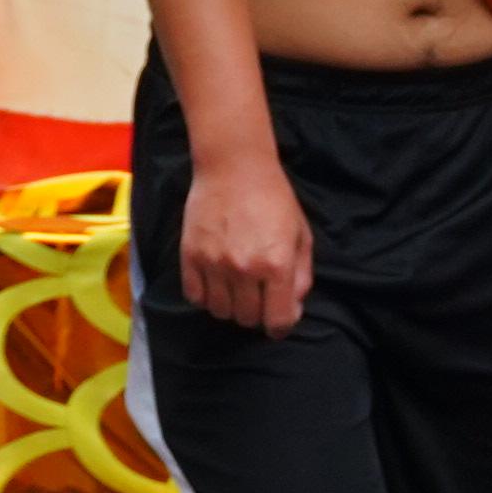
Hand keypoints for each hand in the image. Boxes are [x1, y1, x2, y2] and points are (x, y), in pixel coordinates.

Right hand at [172, 149, 313, 332]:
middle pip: (248, 319)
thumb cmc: (274, 198)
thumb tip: (293, 309)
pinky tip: (215, 282)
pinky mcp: (190, 256)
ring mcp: (214, 264)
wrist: (234, 166)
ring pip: (220, 312)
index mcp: (277, 264)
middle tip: (257, 295)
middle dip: (256, 313)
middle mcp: (245, 269)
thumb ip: (301, 276)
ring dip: (230, 306)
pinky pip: (195, 296)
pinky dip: (206, 296)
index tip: (278, 320)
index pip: (278, 320)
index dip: (281, 326)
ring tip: (235, 288)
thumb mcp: (301, 235)